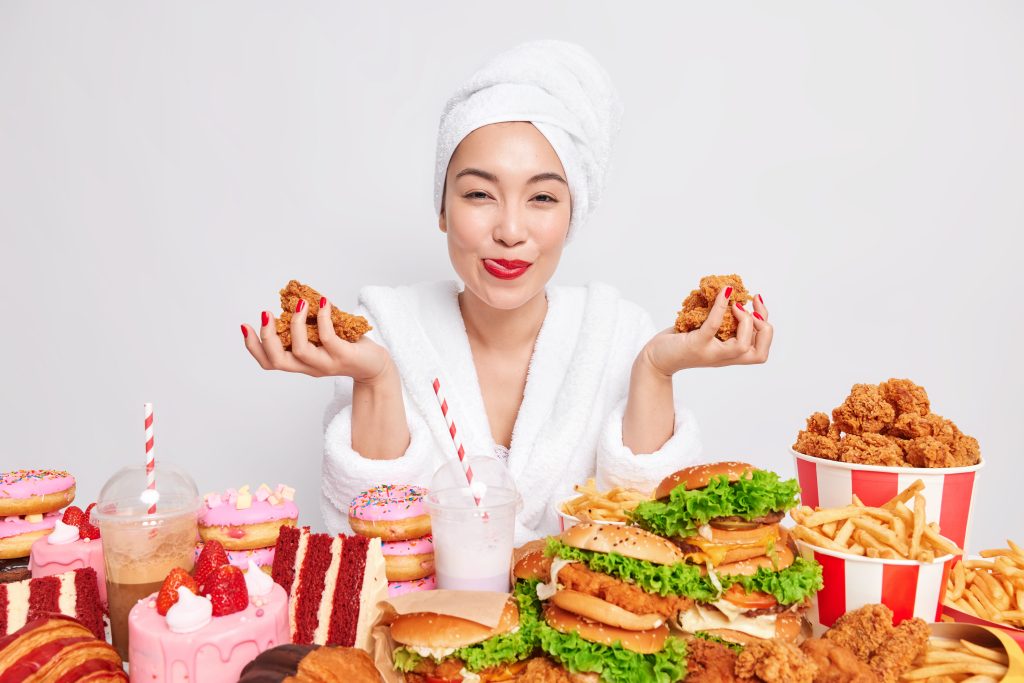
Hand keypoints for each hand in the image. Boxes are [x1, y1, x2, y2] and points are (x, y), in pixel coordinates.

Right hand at [241, 298, 392, 382]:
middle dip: (266, 337)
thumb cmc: (349, 348)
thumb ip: (309, 327)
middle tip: (266, 314)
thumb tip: (296, 300)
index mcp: (301, 363)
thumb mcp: (323, 338)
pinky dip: (323, 317)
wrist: (377, 367)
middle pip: (277, 361)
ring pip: (301, 350)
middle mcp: (310, 367)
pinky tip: (324, 302)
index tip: (245, 326)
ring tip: (300, 304)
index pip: (269, 362)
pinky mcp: (343, 356)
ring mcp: (326, 363)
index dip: (253, 346)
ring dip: (296, 324)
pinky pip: (328, 337)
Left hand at [642, 287, 773, 375]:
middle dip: (765, 328)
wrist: (656, 359)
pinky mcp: (695, 345)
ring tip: (736, 305)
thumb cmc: (681, 342)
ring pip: (743, 346)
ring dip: (746, 321)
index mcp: (730, 355)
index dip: (766, 329)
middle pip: (760, 354)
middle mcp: (723, 358)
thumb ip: (723, 322)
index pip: (761, 351)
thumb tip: (733, 293)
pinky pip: (714, 326)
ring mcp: (710, 353)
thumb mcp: (708, 332)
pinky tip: (723, 292)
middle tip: (752, 309)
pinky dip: (721, 307)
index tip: (757, 308)